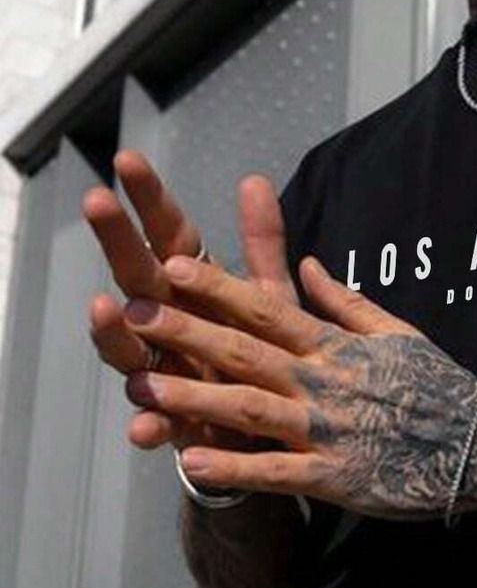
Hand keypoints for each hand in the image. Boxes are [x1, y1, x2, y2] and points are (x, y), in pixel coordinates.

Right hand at [82, 150, 295, 471]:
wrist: (265, 429)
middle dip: (116, 240)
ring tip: (102, 308)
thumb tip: (253, 179)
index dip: (148, 200)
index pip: (166, 235)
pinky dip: (151, 424)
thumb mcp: (269, 299)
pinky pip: (158, 424)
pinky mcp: (177, 421)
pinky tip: (144, 424)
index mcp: (191, 290)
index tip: (128, 159)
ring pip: (128, 349)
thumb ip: (261, 246)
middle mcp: (166, 325)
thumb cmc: (261, 354)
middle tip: (96, 201)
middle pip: (137, 277)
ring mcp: (164, 371)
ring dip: (113, 330)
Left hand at [122, 250, 476, 521]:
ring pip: (251, 409)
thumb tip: (308, 263)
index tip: (173, 266)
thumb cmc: (441, 388)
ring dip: (194, 396)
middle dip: (188, 331)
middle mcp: (326, 383)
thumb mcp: (398, 332)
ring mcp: (329, 431)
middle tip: (134, 312)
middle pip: (246, 352)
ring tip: (143, 385)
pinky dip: (234, 466)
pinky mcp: (336, 478)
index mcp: (337, 347)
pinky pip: (277, 472)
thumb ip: (346, 301)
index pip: (267, 310)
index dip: (217, 288)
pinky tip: (190, 461)